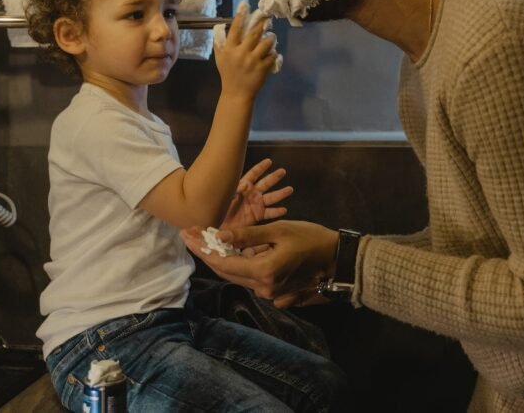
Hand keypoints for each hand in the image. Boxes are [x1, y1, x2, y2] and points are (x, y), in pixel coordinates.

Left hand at [181, 220, 338, 307]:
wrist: (337, 258)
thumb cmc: (310, 238)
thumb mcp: (279, 230)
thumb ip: (247, 236)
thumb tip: (218, 236)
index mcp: (263, 272)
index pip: (223, 263)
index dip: (202, 248)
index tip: (186, 234)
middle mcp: (263, 288)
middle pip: (226, 272)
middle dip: (206, 252)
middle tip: (190, 235)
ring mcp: (270, 293)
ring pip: (237, 275)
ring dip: (220, 259)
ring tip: (204, 240)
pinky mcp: (276, 292)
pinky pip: (250, 278)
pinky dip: (237, 265)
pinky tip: (229, 251)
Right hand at [214, 5, 276, 99]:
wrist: (236, 93)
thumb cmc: (228, 74)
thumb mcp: (220, 58)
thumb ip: (220, 43)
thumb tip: (220, 27)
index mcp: (229, 49)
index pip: (234, 29)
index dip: (240, 16)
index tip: (245, 6)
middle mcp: (240, 53)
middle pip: (253, 33)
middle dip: (262, 24)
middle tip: (268, 18)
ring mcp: (252, 61)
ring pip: (266, 43)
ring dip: (271, 38)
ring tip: (272, 37)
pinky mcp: (262, 68)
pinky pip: (272, 56)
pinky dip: (274, 53)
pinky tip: (273, 54)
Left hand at [220, 158, 292, 229]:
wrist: (219, 226)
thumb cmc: (219, 209)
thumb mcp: (224, 197)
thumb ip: (233, 191)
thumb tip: (240, 184)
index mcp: (243, 186)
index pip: (253, 174)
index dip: (261, 167)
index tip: (269, 161)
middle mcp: (251, 193)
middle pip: (265, 183)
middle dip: (274, 177)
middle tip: (283, 171)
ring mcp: (256, 204)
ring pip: (271, 197)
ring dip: (280, 193)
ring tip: (289, 189)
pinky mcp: (258, 215)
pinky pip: (269, 213)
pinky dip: (276, 212)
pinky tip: (284, 210)